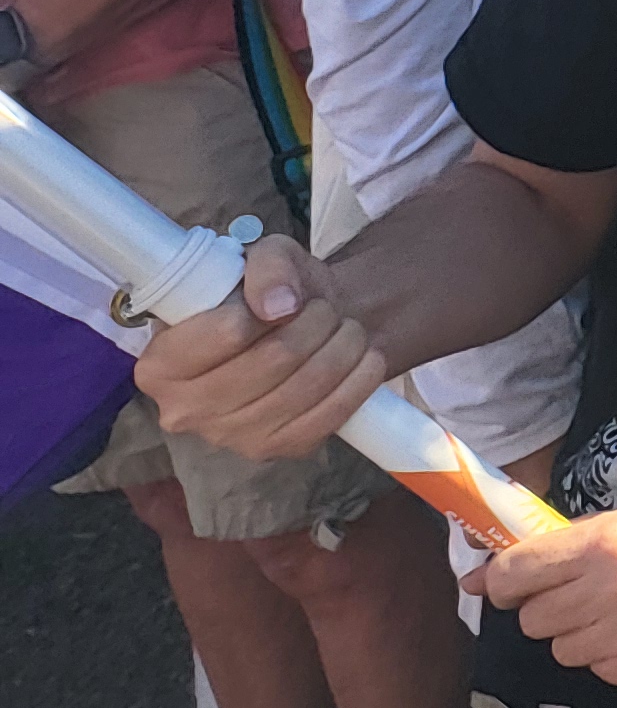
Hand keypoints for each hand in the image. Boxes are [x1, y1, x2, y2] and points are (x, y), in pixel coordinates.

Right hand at [131, 237, 384, 462]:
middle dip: (317, 323)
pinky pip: (328, 417)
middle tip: (327, 309)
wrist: (305, 329)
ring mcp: (230, 437)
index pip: (227, 333)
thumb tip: (280, 305)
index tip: (282, 300)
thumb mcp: (264, 257)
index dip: (265, 310)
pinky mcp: (275, 450)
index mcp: (160, 364)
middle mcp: (183, 410)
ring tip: (348, 326)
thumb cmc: (271, 294)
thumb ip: (267, 267)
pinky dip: (357, 380)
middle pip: (273, 361)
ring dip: (343, 348)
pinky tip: (364, 357)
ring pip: (304, 388)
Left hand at [477, 500, 616, 681]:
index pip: (515, 573)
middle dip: (550, 606)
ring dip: (582, 632)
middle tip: (581, 590)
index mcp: (605, 543)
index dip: (501, 581)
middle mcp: (614, 588)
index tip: (508, 583)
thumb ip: (560, 542)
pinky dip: (613, 654)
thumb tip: (484, 572)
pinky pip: (601, 671)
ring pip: (563, 650)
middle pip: (534, 620)